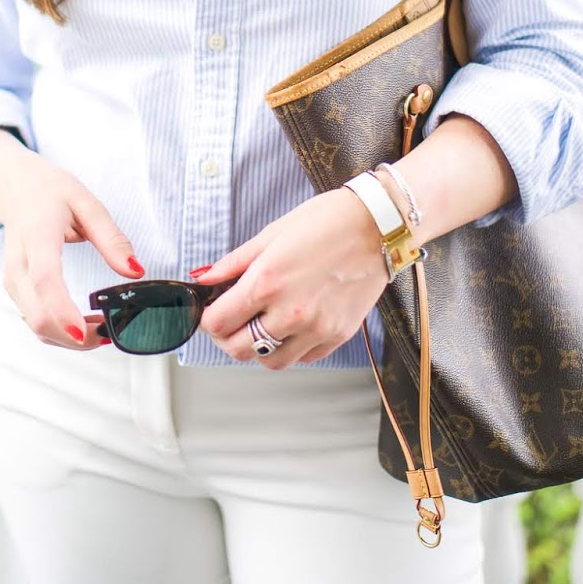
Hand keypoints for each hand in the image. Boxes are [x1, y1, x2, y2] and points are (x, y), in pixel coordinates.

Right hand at [0, 157, 143, 351]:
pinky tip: (86, 325)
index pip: (46, 280)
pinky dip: (60, 332)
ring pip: (36, 326)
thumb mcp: (87, 204)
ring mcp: (12, 282)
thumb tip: (136, 271)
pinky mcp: (16, 292)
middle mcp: (18, 265)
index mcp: (37, 237)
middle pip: (38, 315)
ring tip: (105, 329)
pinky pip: (35, 321)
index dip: (64, 311)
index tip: (86, 333)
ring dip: (69, 339)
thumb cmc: (52, 194)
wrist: (15, 189)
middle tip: (112, 332)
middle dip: (75, 337)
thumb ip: (112, 238)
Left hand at [195, 188, 388, 368]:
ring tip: (265, 322)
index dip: (208, 317)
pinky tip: (293, 323)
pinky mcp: (337, 336)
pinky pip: (303, 358)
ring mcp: (316, 328)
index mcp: (267, 282)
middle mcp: (290, 312)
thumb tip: (204, 278)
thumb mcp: (272, 234)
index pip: (218, 323)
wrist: (378, 226)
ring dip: (259, 347)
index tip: (213, 308)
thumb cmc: (327, 221)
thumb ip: (234, 262)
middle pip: (238, 350)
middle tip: (233, 319)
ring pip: (270, 362)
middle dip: (228, 336)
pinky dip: (291, 347)